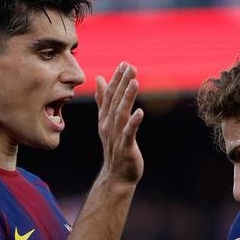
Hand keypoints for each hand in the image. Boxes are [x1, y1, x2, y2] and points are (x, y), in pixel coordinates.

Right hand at [95, 62, 143, 184]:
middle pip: (115, 101)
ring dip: (127, 98)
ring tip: (134, 82)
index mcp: (105, 118)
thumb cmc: (114, 147)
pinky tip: (140, 112)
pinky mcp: (125, 148)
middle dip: (122, 83)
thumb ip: (103, 100)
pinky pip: (129, 133)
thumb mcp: (106, 121)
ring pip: (121, 114)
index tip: (124, 63)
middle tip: (130, 66)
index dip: (117, 79)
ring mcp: (116, 136)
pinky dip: (133, 122)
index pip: (110, 95)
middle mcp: (108, 125)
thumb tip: (99, 78)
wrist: (116, 176)